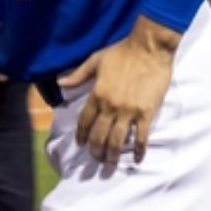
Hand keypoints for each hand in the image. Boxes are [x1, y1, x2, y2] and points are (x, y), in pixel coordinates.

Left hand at [58, 15, 179, 163]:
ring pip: (117, 140)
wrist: (149, 47)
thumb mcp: (96, 60)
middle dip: (95, 151)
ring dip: (112, 155)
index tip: (81, 144)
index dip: (81, 135)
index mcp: (97, 94)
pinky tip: (136, 159)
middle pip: (99, 136)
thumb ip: (78, 74)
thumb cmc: (123, 51)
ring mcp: (129, 111)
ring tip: (110, 163)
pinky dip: (138, 150)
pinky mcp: (146, 112)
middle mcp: (110, 106)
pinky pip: (141, 136)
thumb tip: (60, 83)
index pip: (84, 121)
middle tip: (96, 159)